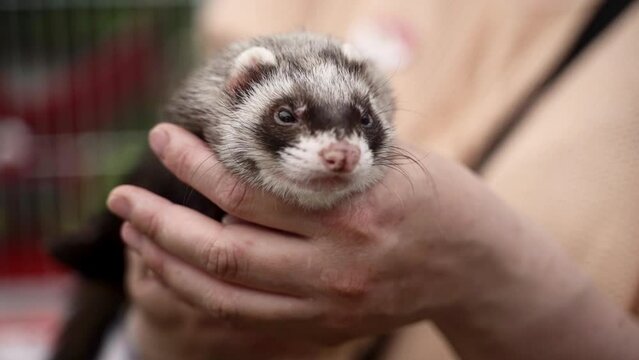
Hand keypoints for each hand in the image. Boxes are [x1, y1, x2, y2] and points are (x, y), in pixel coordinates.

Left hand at [107, 124, 638, 358]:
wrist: (477, 267)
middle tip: (123, 197)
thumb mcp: (391, 161)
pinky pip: (244, 322)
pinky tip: (176, 273)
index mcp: (354, 214)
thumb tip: (256, 137)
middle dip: (159, 223)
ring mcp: (328, 307)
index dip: (195, 164)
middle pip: (223, 251)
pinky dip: (200, 298)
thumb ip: (322, 156)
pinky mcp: (324, 328)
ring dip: (169, 264)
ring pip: (224, 296)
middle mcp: (336, 268)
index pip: (252, 191)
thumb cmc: (439, 199)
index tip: (163, 140)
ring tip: (137, 234)